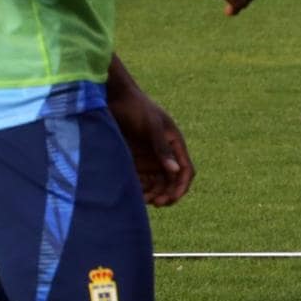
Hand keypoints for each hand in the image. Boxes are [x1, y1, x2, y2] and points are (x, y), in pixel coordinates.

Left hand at [107, 87, 193, 206]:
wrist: (114, 97)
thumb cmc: (136, 107)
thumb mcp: (151, 125)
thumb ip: (161, 147)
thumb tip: (175, 170)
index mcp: (174, 144)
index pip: (186, 170)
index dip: (182, 186)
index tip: (173, 198)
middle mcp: (164, 152)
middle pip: (171, 180)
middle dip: (166, 193)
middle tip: (156, 203)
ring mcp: (149, 155)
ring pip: (157, 182)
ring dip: (153, 192)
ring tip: (142, 200)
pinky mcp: (135, 157)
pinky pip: (142, 177)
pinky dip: (141, 186)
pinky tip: (134, 193)